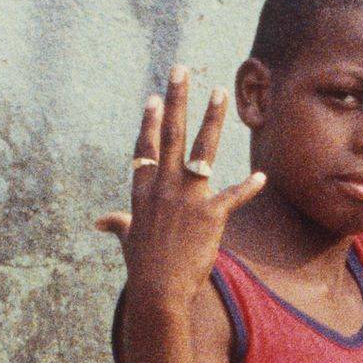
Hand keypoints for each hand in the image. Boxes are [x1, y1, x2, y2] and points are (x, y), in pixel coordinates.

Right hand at [95, 68, 266, 301]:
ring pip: (201, 150)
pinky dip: (249, 188)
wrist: (158, 291)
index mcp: (144, 191)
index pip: (146, 148)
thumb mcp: (128, 239)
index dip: (150, 122)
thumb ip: (119, 224)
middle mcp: (163, 188)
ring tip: (220, 94)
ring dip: (212, 119)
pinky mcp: (209, 216)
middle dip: (176, 99)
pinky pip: (233, 197)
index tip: (154, 97)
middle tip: (181, 70)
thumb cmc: (142, 266)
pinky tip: (262, 176)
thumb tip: (101, 222)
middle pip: (170, 134)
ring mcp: (186, 199)